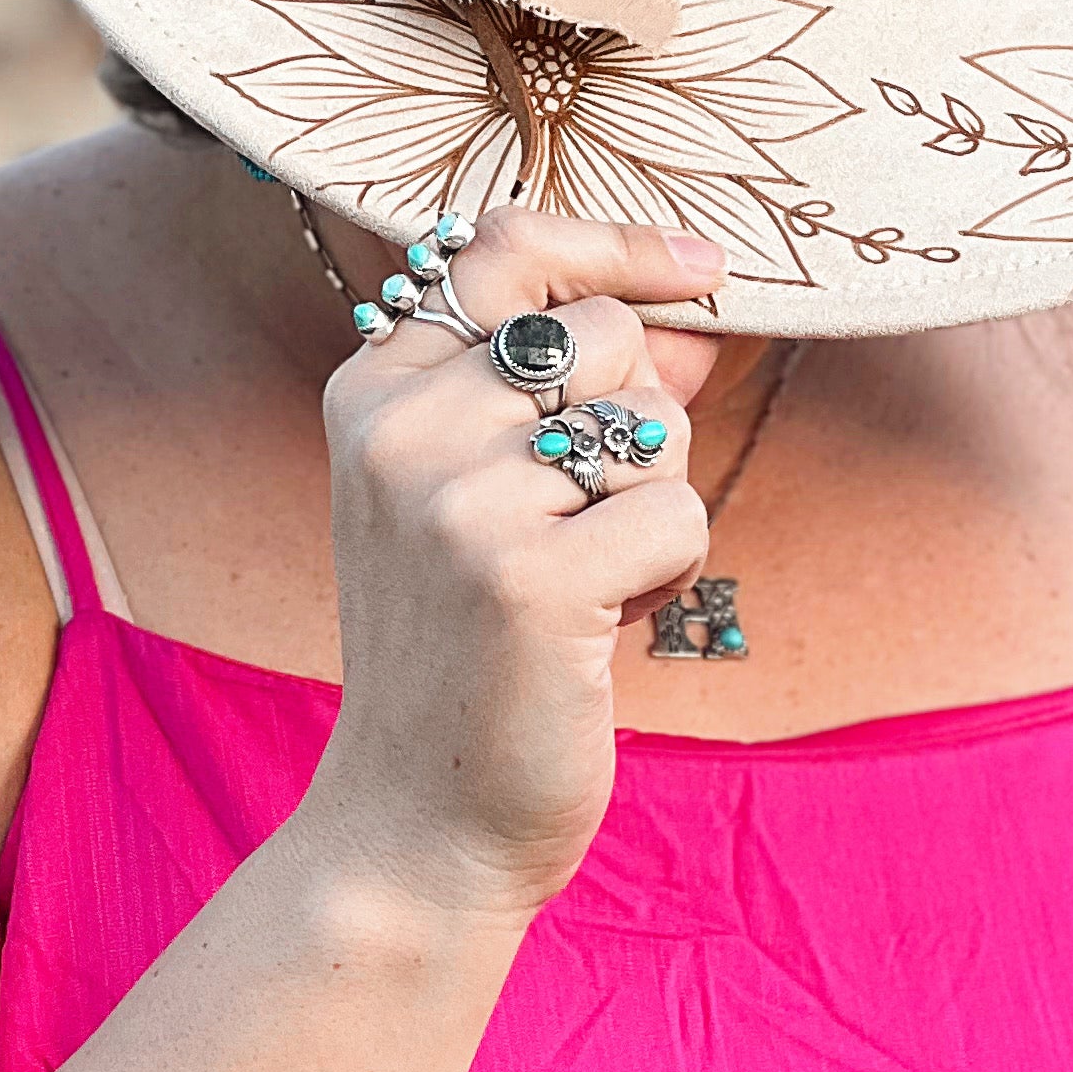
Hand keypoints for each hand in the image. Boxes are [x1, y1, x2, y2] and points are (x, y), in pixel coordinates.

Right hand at [295, 208, 720, 931]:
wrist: (418, 823)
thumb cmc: (471, 651)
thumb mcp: (494, 500)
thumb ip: (577, 396)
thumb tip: (692, 319)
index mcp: (374, 391)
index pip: (504, 249)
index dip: (616, 248)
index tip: (698, 270)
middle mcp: (399, 428)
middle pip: (606, 335)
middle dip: (641, 423)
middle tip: (590, 522)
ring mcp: (455, 501)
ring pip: (652, 425)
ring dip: (654, 507)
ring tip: (586, 586)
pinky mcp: (524, 577)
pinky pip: (677, 511)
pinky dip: (670, 570)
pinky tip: (606, 628)